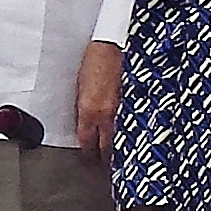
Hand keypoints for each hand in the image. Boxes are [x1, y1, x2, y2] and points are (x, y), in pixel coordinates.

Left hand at [74, 39, 121, 153]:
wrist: (110, 46)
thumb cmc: (92, 62)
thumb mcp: (79, 89)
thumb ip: (82, 109)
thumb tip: (83, 123)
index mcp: (89, 111)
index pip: (87, 141)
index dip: (88, 152)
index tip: (88, 157)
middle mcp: (106, 114)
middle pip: (106, 145)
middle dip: (104, 156)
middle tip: (103, 163)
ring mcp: (120, 109)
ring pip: (118, 136)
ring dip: (115, 145)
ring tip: (115, 155)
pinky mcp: (130, 102)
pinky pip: (126, 123)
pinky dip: (124, 131)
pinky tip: (125, 134)